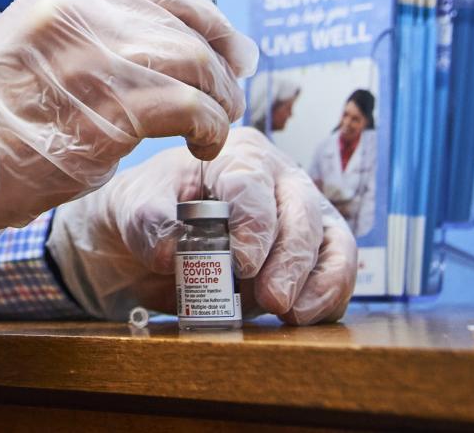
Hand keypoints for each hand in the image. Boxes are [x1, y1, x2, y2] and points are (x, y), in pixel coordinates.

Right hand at [0, 0, 256, 251]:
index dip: (211, 22)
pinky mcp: (105, 114)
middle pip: (183, 30)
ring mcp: (91, 61)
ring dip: (221, 98)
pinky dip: (211, 126)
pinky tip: (204, 143)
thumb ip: (109, 31)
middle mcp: (79, 12)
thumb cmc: (5, 108)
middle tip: (231, 97)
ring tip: (219, 122)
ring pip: (194, 66)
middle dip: (221, 67)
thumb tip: (198, 41)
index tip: (234, 50)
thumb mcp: (46, 41)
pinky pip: (188, 109)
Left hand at [46, 131, 356, 324]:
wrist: (154, 239)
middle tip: (271, 298)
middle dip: (289, 259)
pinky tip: (304, 317)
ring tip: (290, 313)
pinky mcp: (317, 249)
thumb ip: (150, 223)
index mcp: (235, 155)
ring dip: (315, 280)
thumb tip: (169, 252)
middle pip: (300, 211)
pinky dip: (329, 295)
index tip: (242, 264)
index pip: (252, 183)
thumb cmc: (149, 209)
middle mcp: (278, 177)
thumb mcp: (135, 208)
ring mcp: (303, 212)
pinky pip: (338, 269)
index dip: (252, 225)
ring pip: (329, 239)